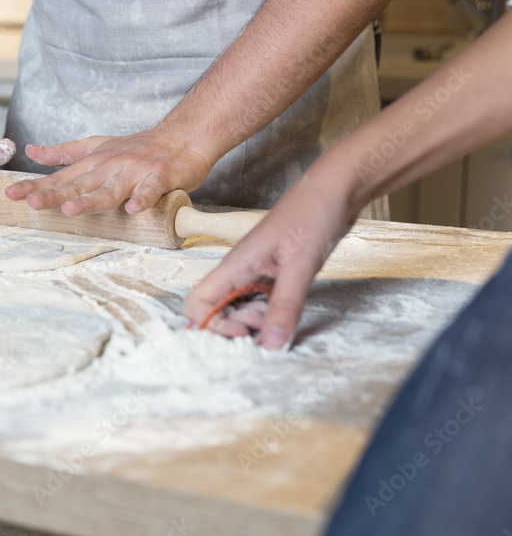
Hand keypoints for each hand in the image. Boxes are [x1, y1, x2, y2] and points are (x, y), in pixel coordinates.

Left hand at [3, 125, 211, 215]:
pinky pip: (150, 190)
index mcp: (93, 163)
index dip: (35, 186)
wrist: (183, 135)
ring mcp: (134, 172)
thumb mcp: (96, 146)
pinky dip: (143, 199)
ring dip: (91, 200)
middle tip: (32, 203)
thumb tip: (32, 151)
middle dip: (54, 195)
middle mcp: (109, 167)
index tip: (10, 194)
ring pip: (110, 189)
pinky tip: (133, 209)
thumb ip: (64, 152)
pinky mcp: (160, 177)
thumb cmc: (139, 147)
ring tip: (71, 210)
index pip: (59, 178)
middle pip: (78, 184)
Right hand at [182, 178, 355, 349]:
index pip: (197, 303)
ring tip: (280, 319)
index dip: (212, 325)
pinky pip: (259, 302)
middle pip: (214, 311)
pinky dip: (269, 315)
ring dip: (253, 323)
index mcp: (235, 265)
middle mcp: (239, 271)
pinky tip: (287, 314)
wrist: (336, 189)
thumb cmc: (314, 214)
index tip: (245, 332)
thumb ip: (285, 307)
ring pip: (237, 308)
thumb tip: (271, 346)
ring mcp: (255, 273)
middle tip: (267, 326)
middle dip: (234, 327)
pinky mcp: (273, 275)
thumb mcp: (301, 266)